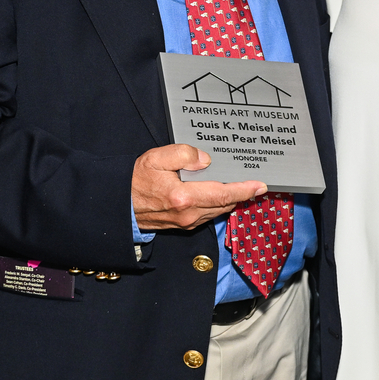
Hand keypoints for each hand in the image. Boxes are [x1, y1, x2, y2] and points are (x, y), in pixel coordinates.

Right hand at [132, 144, 266, 231]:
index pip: (223, 194)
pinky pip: (208, 214)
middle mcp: (188, 214)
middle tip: (253, 182)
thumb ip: (183, 154)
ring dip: (229, 199)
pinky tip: (217, 193)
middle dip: (241, 193)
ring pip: (218, 210)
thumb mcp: (156, 158)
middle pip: (225, 203)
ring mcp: (186, 222)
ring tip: (237, 185)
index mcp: (184, 197)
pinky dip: (216, 204)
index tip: (260, 185)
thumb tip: (205, 159)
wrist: (118, 205)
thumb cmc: (134, 181)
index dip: (245, 190)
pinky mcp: (183, 225)